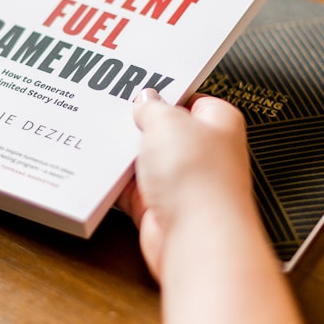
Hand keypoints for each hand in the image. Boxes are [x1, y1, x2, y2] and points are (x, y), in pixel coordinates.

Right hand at [118, 89, 254, 279]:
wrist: (195, 235)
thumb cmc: (200, 179)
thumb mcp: (167, 121)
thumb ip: (153, 106)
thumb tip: (146, 99)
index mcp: (219, 123)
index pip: (192, 99)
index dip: (165, 93)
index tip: (139, 88)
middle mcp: (205, 154)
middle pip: (164, 132)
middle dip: (140, 127)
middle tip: (118, 115)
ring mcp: (183, 184)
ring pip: (146, 162)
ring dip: (127, 157)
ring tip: (108, 143)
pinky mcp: (162, 209)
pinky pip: (133, 190)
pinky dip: (117, 185)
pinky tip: (104, 173)